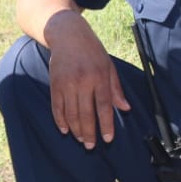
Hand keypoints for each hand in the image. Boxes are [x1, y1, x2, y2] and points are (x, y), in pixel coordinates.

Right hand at [44, 12, 128, 148]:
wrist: (68, 35)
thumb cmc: (92, 51)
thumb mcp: (108, 66)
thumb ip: (116, 88)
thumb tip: (125, 108)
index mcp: (99, 76)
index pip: (104, 106)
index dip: (106, 124)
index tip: (107, 139)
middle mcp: (82, 81)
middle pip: (86, 114)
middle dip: (89, 133)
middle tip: (91, 146)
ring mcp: (67, 83)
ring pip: (71, 113)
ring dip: (76, 130)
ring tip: (81, 139)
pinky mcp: (55, 84)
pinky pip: (57, 107)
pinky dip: (60, 120)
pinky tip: (65, 130)